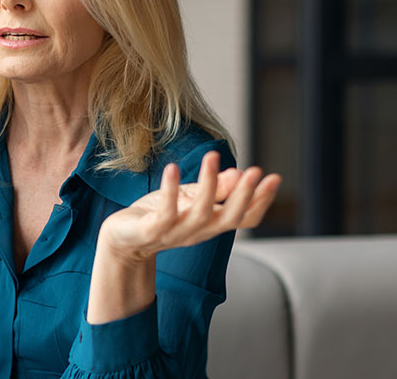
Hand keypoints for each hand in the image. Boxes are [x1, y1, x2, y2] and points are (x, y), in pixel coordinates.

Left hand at [97, 151, 281, 263]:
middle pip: (229, 218)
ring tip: (213, 156)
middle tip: (256, 171)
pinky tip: (173, 168)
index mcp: (212, 223)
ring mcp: (176, 232)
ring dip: (209, 185)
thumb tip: (239, 174)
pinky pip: (165, 211)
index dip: (261, 200)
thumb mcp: (190, 199)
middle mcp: (199, 231)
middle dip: (244, 195)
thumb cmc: (158, 216)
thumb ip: (214, 190)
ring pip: (200, 213)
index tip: (274, 177)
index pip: (245, 217)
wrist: (122, 239)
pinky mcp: (152, 230)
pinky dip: (170, 189)